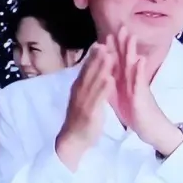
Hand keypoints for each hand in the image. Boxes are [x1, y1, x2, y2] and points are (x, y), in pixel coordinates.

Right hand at [54, 41, 112, 167]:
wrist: (72, 140)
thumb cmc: (79, 120)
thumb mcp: (82, 99)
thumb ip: (86, 86)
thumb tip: (90, 72)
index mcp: (79, 88)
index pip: (86, 69)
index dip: (93, 55)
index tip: (101, 42)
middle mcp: (80, 92)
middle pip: (89, 72)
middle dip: (98, 56)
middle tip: (106, 41)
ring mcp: (84, 102)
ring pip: (94, 82)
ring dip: (101, 68)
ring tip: (110, 54)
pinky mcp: (90, 112)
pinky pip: (98, 98)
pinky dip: (104, 88)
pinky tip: (110, 79)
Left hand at [111, 27, 182, 154]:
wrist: (152, 129)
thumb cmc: (137, 114)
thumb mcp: (122, 98)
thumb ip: (115, 86)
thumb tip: (107, 76)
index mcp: (126, 82)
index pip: (119, 63)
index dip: (113, 49)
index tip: (107, 34)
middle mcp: (134, 82)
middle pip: (127, 60)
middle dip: (123, 43)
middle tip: (121, 26)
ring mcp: (139, 88)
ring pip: (135, 68)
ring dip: (132, 52)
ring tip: (131, 37)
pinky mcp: (142, 97)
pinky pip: (140, 83)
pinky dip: (139, 71)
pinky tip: (139, 60)